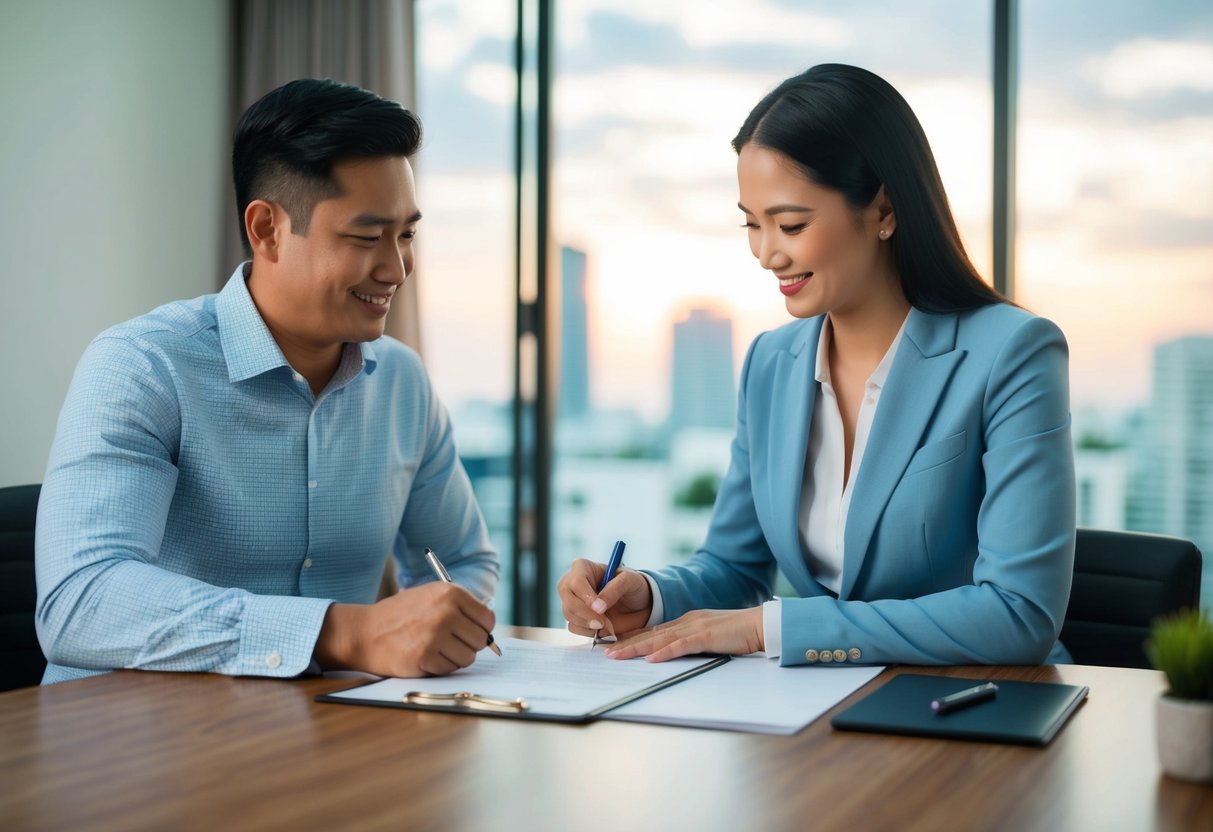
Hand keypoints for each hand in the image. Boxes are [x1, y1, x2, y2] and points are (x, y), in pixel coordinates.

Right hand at [313, 581, 495, 676]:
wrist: (366, 632)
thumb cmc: (402, 616)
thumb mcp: (431, 597)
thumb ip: (460, 608)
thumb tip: (489, 630)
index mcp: (451, 592)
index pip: (487, 619)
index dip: (480, 630)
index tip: (469, 634)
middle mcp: (445, 611)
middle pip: (480, 640)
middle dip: (467, 646)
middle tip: (447, 643)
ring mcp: (435, 633)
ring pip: (468, 658)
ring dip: (453, 658)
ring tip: (434, 649)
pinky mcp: (424, 655)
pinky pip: (450, 669)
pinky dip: (439, 668)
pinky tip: (423, 657)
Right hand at [557, 558, 652, 639]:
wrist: (635, 603)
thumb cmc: (631, 585)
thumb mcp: (630, 580)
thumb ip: (615, 588)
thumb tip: (597, 607)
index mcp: (583, 567)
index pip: (577, 581)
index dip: (586, 597)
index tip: (600, 609)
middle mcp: (572, 583)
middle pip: (569, 600)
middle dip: (586, 615)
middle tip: (604, 624)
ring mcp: (571, 600)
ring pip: (569, 615)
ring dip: (589, 625)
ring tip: (609, 625)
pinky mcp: (574, 616)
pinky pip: (573, 627)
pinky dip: (588, 632)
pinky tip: (602, 628)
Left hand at [603, 607, 763, 661]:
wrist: (761, 624)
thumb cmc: (739, 634)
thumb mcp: (710, 636)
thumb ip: (693, 642)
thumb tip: (673, 654)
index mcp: (688, 621)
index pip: (655, 632)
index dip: (634, 639)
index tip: (616, 647)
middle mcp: (687, 622)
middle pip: (651, 635)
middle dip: (627, 644)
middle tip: (606, 653)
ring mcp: (696, 627)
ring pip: (659, 639)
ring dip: (636, 648)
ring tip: (617, 656)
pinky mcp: (706, 636)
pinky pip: (681, 646)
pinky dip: (665, 652)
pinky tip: (651, 659)